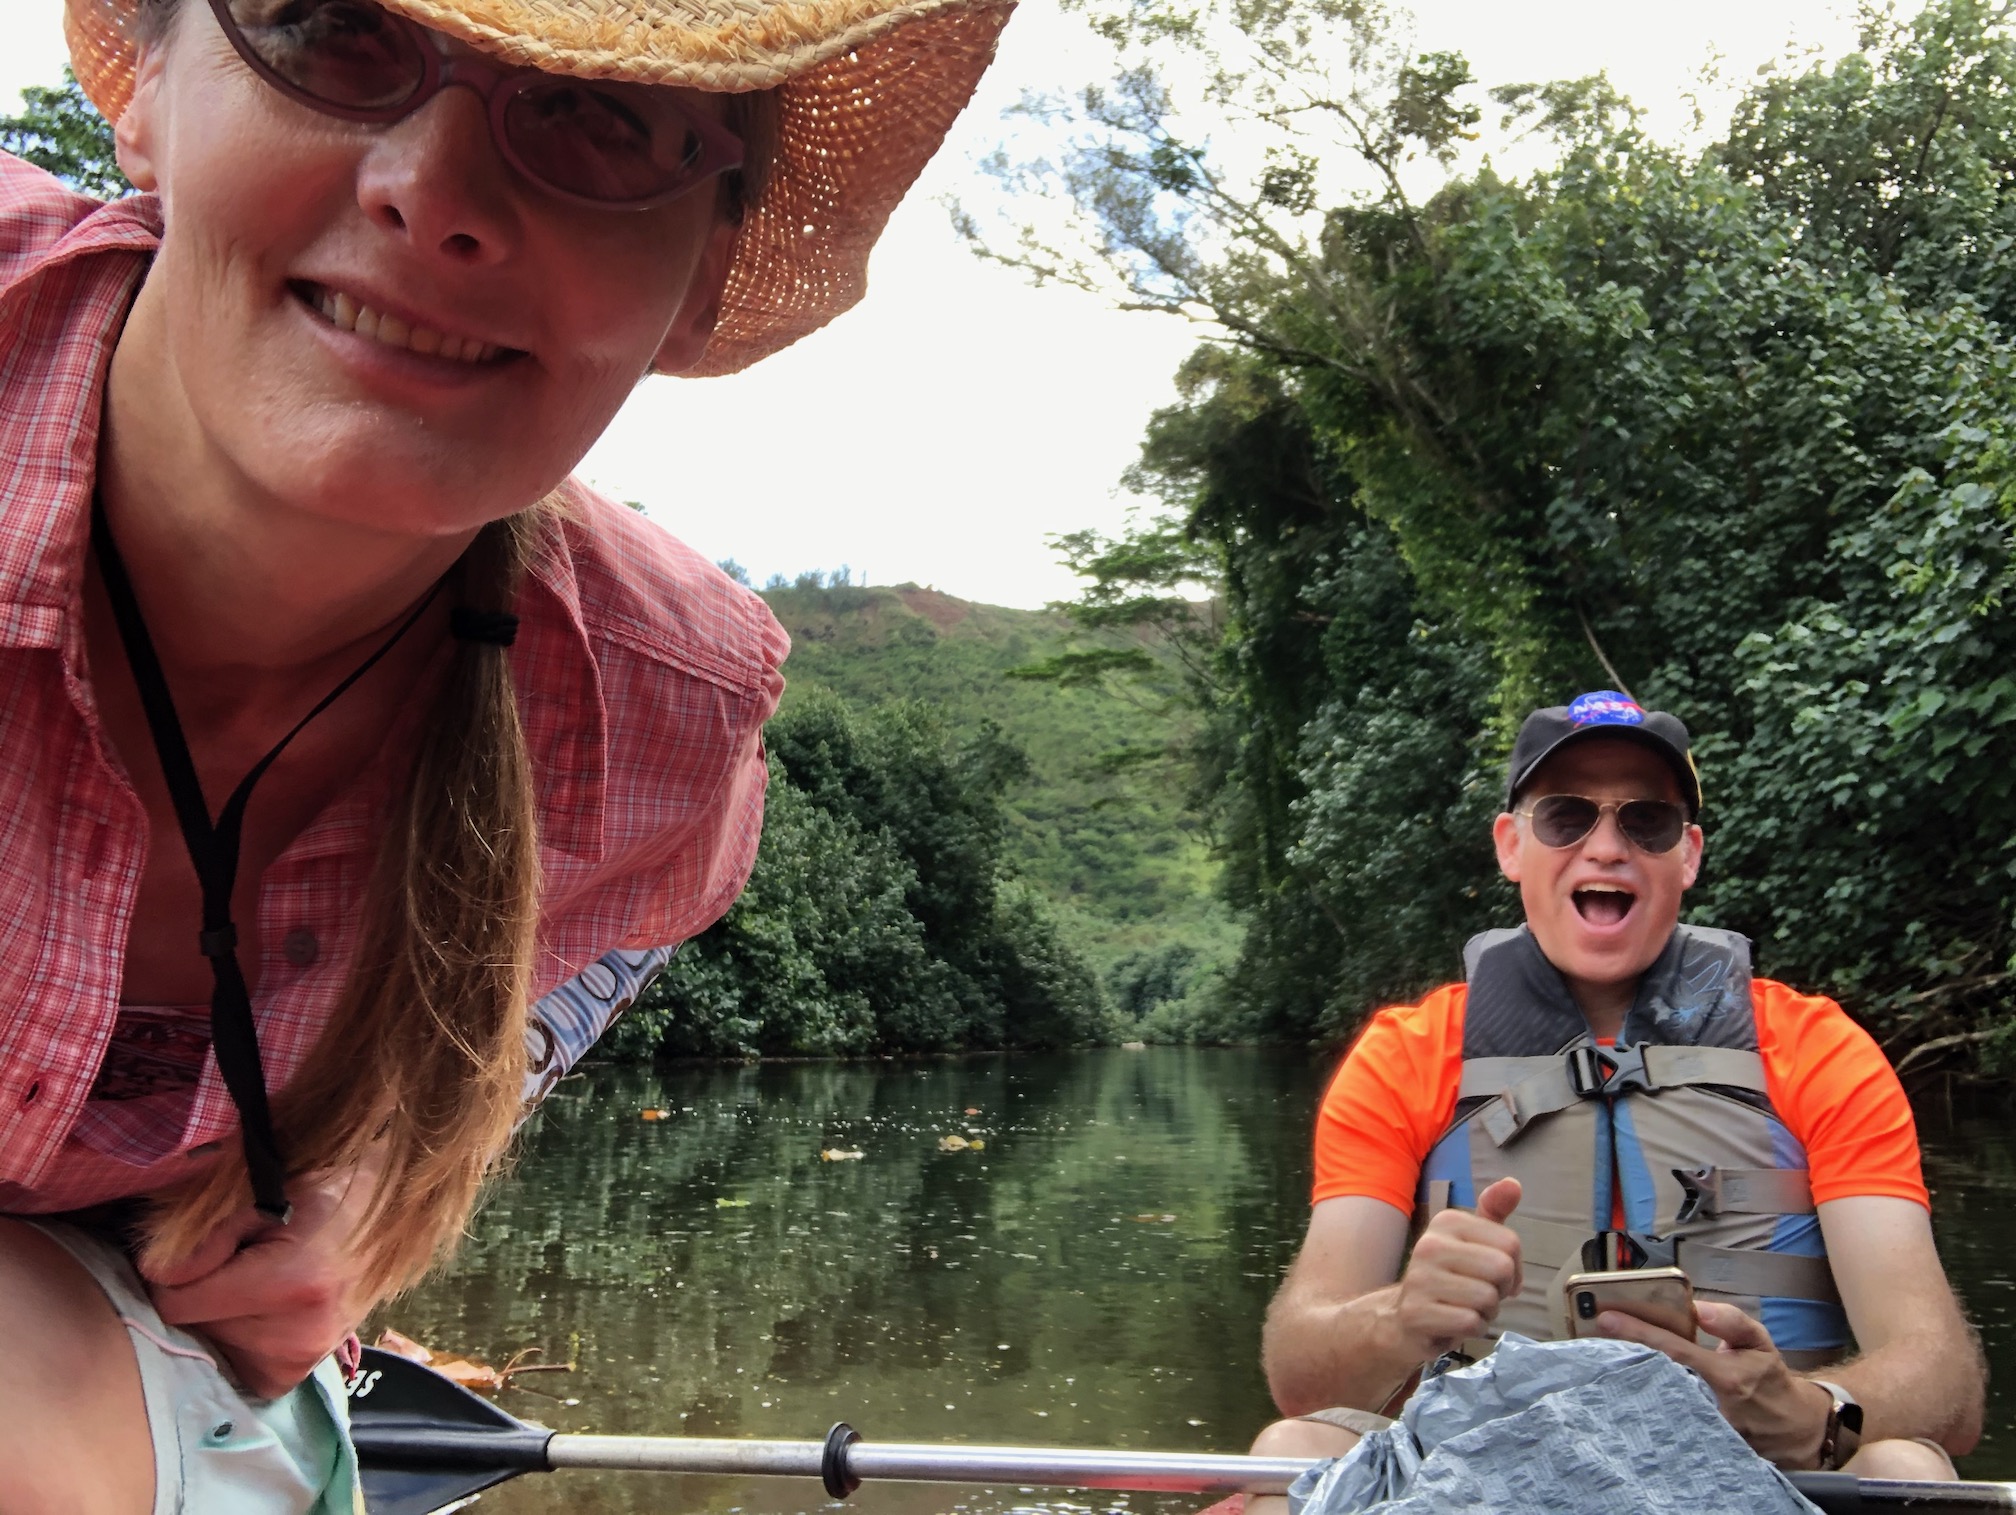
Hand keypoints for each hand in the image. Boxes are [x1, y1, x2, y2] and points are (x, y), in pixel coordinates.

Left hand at [141, 1161, 380, 1397]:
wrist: (390, 1211)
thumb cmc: (326, 1187)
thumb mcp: (264, 1187)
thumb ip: (206, 1228)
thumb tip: (154, 1273)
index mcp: (291, 1284)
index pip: (175, 1302)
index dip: (177, 1268)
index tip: (210, 1242)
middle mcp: (299, 1335)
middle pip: (193, 1326)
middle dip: (204, 1290)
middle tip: (244, 1255)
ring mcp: (304, 1359)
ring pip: (211, 1345)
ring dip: (219, 1314)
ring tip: (259, 1277)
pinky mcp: (299, 1370)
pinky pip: (235, 1365)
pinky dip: (236, 1339)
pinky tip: (262, 1309)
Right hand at [1383, 1176, 1523, 1362]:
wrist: (1400, 1320)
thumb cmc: (1446, 1280)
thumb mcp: (1471, 1243)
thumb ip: (1493, 1214)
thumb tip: (1513, 1183)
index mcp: (1447, 1222)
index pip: (1510, 1243)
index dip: (1513, 1268)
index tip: (1491, 1276)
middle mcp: (1430, 1243)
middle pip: (1501, 1268)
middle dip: (1500, 1290)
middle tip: (1478, 1295)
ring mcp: (1420, 1278)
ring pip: (1487, 1298)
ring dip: (1486, 1312)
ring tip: (1464, 1309)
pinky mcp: (1416, 1313)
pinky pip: (1471, 1322)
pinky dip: (1472, 1329)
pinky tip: (1454, 1325)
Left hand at [1597, 1299, 1828, 1466]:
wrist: (1791, 1428)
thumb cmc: (1769, 1380)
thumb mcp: (1761, 1342)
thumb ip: (1732, 1321)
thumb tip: (1699, 1308)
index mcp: (1726, 1377)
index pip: (1674, 1351)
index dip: (1639, 1333)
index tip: (1606, 1318)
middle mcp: (1710, 1406)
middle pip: (1655, 1378)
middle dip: (1622, 1357)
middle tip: (1594, 1338)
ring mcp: (1702, 1428)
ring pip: (1655, 1400)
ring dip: (1627, 1378)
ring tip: (1602, 1357)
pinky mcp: (1696, 1442)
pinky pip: (1663, 1419)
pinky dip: (1642, 1400)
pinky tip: (1623, 1386)